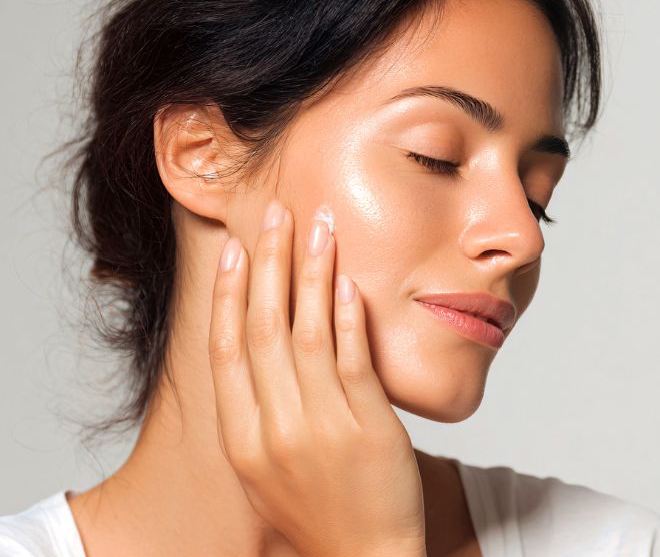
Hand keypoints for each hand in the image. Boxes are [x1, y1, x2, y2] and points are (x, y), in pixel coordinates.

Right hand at [208, 199, 426, 556]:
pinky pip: (353, 359)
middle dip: (268, 264)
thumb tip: (254, 350)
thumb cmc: (315, 512)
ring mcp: (320, 427)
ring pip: (308, 333)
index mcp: (241, 439)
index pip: (225, 350)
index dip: (228, 294)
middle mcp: (273, 429)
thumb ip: (256, 413)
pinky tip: (348, 280)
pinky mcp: (368, 426)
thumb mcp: (265, 470)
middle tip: (273, 214)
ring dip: (312, 273)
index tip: (233, 250)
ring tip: (318, 225)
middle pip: (263, 329)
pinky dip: (349, 315)